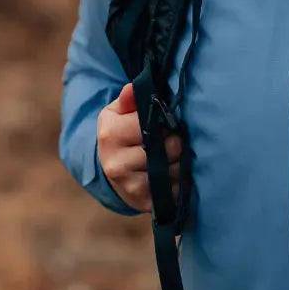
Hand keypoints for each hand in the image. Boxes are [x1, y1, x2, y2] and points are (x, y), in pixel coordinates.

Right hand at [96, 82, 182, 212]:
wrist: (109, 169)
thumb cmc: (120, 134)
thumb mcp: (119, 112)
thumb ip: (130, 99)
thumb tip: (134, 87)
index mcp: (110, 135)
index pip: (151, 125)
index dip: (164, 123)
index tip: (162, 124)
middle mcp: (116, 163)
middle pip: (167, 149)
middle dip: (175, 143)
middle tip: (171, 141)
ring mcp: (128, 186)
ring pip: (172, 170)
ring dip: (179, 163)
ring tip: (171, 157)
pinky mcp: (142, 202)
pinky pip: (172, 190)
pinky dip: (177, 183)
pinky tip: (170, 175)